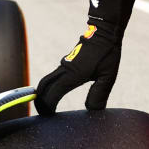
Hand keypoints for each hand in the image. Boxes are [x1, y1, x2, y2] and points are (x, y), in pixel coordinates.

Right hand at [34, 0, 140, 114]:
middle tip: (44, 115)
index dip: (47, 107)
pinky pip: (53, 77)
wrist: (104, 30)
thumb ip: (99, 93)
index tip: (49, 118)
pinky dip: (49, 87)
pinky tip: (56, 95)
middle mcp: (64, 69)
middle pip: (42, 87)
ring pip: (46, 81)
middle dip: (39, 102)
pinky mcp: (66, 63)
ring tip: (48, 108)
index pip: (52, 94)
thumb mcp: (108, 75)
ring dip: (43, 94)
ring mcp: (64, 65)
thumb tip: (91, 111)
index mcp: (73, 74)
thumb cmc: (108, 52)